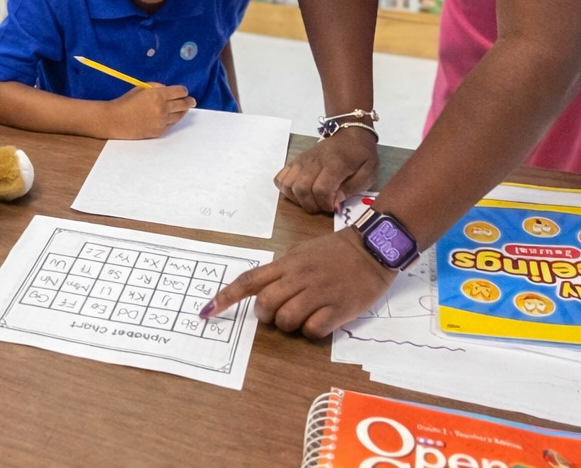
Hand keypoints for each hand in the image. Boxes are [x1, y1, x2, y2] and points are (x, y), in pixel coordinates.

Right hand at [100, 84, 195, 138]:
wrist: (115, 120)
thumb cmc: (126, 102)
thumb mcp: (141, 88)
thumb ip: (156, 87)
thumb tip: (168, 90)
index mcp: (158, 95)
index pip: (179, 92)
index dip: (183, 91)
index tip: (184, 91)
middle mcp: (162, 108)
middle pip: (183, 104)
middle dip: (189, 101)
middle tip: (192, 101)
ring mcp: (161, 121)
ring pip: (179, 116)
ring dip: (182, 111)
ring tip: (184, 108)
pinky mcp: (158, 131)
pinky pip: (170, 124)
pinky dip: (172, 120)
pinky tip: (171, 117)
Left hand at [200, 227, 394, 337]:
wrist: (373, 248)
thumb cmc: (337, 251)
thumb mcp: (304, 252)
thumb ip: (283, 270)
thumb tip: (264, 289)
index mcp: (289, 263)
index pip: (250, 280)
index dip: (226, 297)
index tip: (207, 311)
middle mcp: (299, 277)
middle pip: (266, 305)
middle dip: (265, 316)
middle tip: (276, 314)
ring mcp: (319, 293)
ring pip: (286, 320)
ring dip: (289, 325)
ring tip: (303, 316)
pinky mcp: (338, 308)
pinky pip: (313, 330)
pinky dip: (311, 331)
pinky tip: (321, 320)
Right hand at [275, 128, 378, 212]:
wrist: (351, 132)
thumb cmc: (361, 155)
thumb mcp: (368, 173)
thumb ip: (353, 189)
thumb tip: (334, 204)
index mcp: (336, 162)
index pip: (321, 188)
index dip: (326, 204)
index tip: (334, 206)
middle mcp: (315, 160)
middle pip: (301, 188)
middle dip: (311, 205)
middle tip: (323, 205)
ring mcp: (303, 159)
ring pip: (288, 184)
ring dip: (298, 199)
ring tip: (311, 200)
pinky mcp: (296, 160)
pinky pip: (281, 177)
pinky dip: (286, 189)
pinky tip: (299, 192)